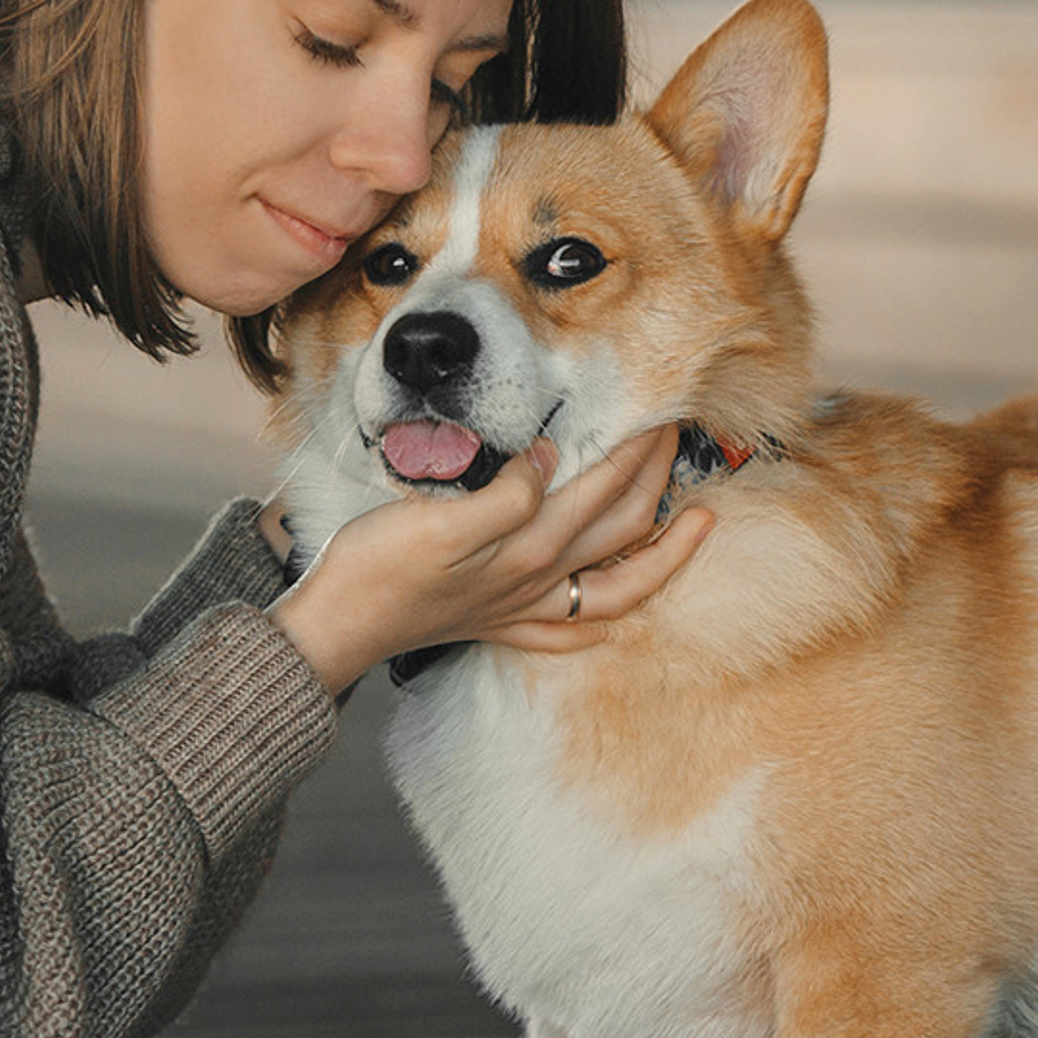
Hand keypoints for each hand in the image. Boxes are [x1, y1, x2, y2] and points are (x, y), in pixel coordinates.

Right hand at [268, 425, 712, 697]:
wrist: (338, 625)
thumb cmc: (379, 568)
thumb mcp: (439, 520)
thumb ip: (506, 494)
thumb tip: (548, 457)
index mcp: (527, 548)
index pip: (602, 488)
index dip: (635, 446)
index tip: (656, 405)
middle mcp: (538, 583)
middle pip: (622, 530)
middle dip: (659, 480)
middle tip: (676, 434)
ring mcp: (522, 609)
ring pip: (618, 587)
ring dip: (666, 555)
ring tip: (699, 523)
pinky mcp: (499, 624)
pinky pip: (570, 631)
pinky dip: (603, 617)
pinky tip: (614, 610)